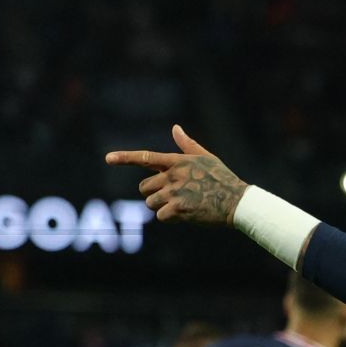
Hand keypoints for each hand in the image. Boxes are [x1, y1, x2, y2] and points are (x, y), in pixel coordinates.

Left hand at [106, 125, 247, 225]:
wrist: (237, 202)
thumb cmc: (223, 179)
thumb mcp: (206, 157)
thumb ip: (187, 144)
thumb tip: (175, 128)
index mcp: (178, 161)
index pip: (146, 158)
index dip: (125, 158)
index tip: (108, 158)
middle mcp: (173, 176)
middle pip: (145, 187)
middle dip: (154, 193)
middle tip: (174, 196)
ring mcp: (175, 193)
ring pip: (151, 203)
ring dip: (163, 207)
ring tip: (183, 205)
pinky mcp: (179, 209)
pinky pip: (161, 216)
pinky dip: (171, 218)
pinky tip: (187, 214)